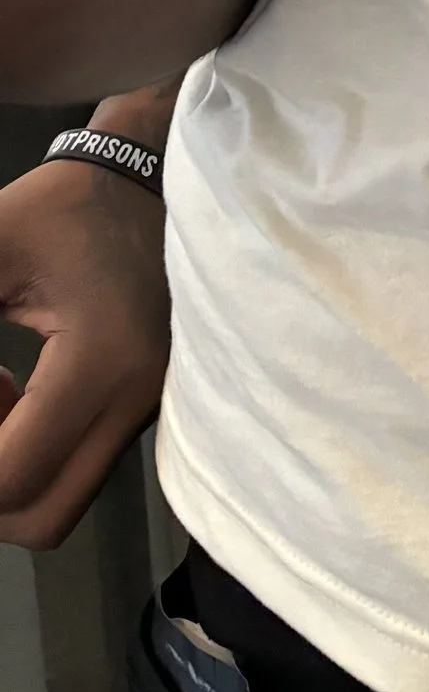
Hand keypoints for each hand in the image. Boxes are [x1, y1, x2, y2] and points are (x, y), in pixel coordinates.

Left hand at [0, 90, 173, 548]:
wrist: (148, 173)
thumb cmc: (62, 206)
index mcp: (102, 359)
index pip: (13, 478)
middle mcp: (137, 398)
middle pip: (42, 518)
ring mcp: (150, 406)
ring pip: (64, 501)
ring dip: (16, 472)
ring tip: (6, 395)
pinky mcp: (149, 404)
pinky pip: (84, 469)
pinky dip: (42, 455)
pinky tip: (31, 391)